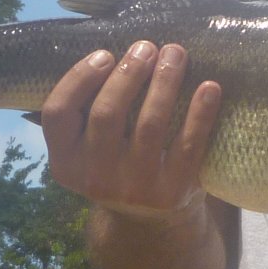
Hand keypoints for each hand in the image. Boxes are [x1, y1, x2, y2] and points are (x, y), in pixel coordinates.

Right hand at [40, 40, 221, 220]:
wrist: (152, 222)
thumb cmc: (119, 165)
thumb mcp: (90, 149)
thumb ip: (86, 112)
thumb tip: (105, 50)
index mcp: (65, 163)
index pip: (57, 114)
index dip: (78, 79)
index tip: (104, 54)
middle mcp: (95, 179)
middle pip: (106, 114)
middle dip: (128, 73)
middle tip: (146, 47)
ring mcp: (134, 188)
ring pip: (149, 125)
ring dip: (165, 82)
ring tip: (176, 54)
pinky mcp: (173, 192)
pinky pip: (189, 145)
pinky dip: (200, 113)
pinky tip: (209, 87)